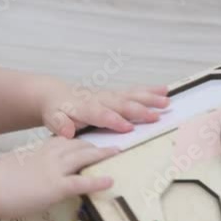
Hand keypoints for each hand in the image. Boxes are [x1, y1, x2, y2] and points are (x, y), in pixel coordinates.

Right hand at [0, 137, 118, 218]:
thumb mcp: (16, 166)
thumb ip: (28, 167)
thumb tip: (31, 175)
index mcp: (39, 149)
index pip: (66, 140)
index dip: (81, 139)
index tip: (91, 138)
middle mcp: (50, 155)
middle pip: (79, 144)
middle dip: (97, 144)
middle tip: (111, 143)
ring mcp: (54, 169)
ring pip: (85, 156)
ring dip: (103, 154)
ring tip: (118, 153)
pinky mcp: (56, 186)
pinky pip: (82, 182)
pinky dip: (98, 181)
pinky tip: (110, 181)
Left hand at [41, 85, 169, 137]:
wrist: (55, 94)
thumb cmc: (56, 111)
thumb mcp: (53, 119)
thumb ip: (60, 124)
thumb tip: (68, 131)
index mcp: (85, 108)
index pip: (101, 114)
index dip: (114, 120)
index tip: (128, 127)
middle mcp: (100, 99)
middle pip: (121, 104)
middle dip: (138, 110)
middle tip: (155, 117)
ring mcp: (109, 95)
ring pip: (131, 95)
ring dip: (149, 98)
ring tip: (166, 101)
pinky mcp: (115, 94)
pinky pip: (134, 91)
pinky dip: (149, 90)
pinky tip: (164, 90)